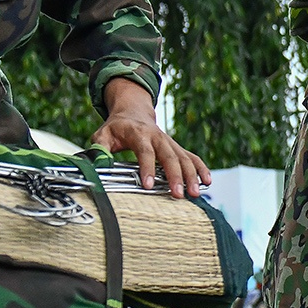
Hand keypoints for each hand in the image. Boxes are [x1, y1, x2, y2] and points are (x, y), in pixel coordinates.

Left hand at [95, 78, 209, 197]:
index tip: (148, 186)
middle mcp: (157, 136)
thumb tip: (100, 164)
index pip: (145, 151)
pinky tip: (207, 181)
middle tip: (179, 194)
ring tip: (195, 193)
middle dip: (176, 176)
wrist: (133, 112)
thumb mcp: (102, 135)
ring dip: (191, 175)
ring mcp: (169, 142)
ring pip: (184, 158)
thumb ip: (100, 149)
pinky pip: (192, 157)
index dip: (147, 168)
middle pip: (170, 156)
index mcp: (138, 133)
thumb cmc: (116, 128)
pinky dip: (201, 168)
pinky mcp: (177, 147)